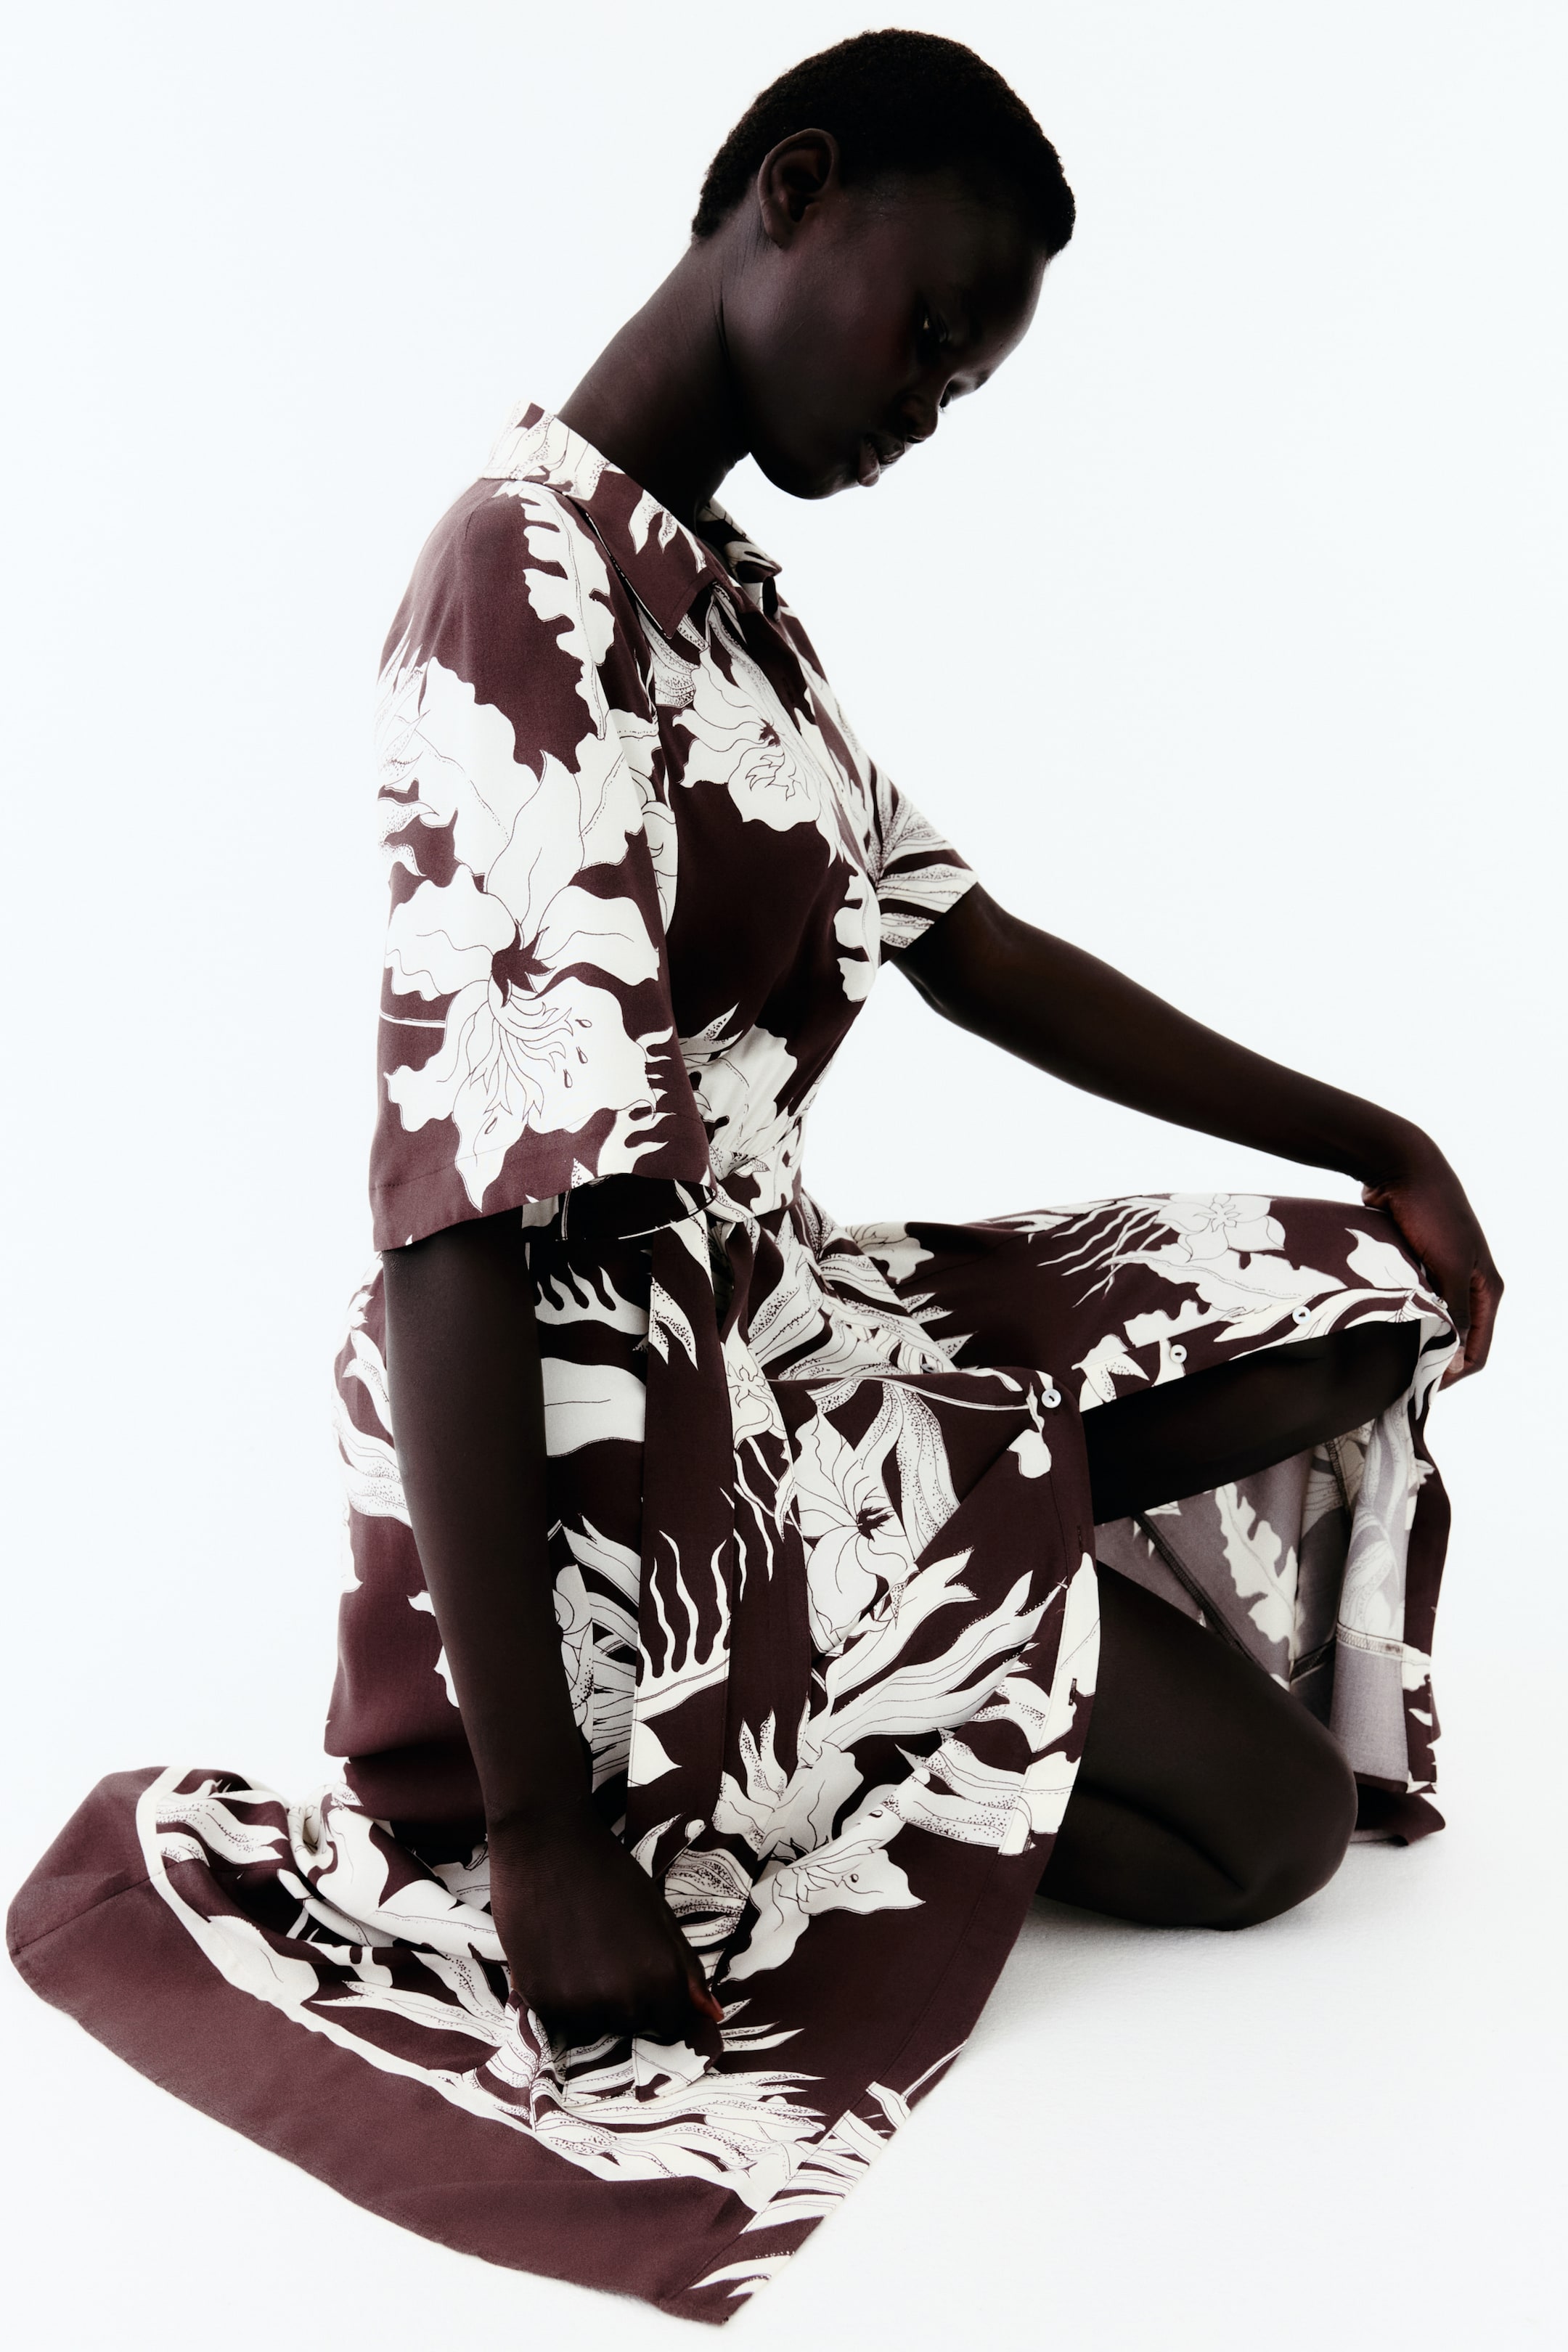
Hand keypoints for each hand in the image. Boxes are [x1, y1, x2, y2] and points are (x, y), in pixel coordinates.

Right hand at [487, 1803, 723, 2047]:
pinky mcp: (540, 2002)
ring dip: (590, 2003)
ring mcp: (580, 2005)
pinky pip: (558, 2019)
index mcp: (661, 1978)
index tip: (642, 1975)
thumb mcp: (660, 1916)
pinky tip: (556, 1957)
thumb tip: (711, 2014)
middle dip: (624, 2001)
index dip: (659, 2002)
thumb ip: (686, 1969)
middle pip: (632, 2027)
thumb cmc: (610, 1874)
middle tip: (607, 1954)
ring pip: (593, 2026)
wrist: (548, 1846)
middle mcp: (623, 2000)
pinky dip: (558, 1997)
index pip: (671, 2025)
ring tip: (580, 1953)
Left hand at [1360, 1135, 1502, 1384]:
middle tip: (1397, 1382)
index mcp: (1487, 1288)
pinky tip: (1375, 1331)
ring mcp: (1442, 1275)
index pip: (1478, 1350)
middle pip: (1455, 1339)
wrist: (1401, 1168)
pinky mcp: (1416, 1265)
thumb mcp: (1447, 1266)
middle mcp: (1469, 1284)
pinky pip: (1410, 1302)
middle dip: (1431, 1360)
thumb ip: (1454, 1310)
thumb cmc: (1431, 1213)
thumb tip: (1454, 1353)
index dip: (1454, 1375)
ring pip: (1430, 1321)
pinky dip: (1399, 1317)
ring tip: (1384, 1362)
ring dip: (1413, 1340)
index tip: (1421, 1390)